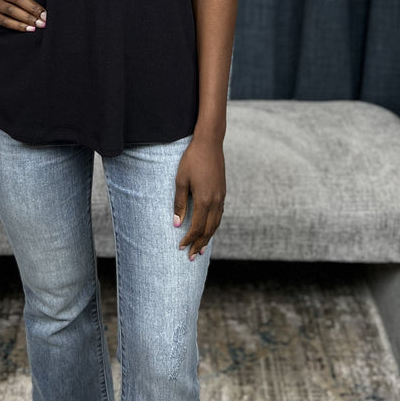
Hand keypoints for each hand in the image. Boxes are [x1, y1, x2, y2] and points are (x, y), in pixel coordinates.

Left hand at [173, 135, 224, 258]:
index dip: (188, 239)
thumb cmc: (192, 160)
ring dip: (208, 238)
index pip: (196, 227)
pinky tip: (209, 229)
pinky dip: (214, 226)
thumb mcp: (180, 180)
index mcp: (204, 200)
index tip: (180, 247)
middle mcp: (215, 201)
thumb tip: (176, 223)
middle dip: (199, 244)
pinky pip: (219, 215)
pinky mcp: (223, 192)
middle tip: (191, 257)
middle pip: (208, 230)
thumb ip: (179, 203)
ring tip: (201, 248)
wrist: (209, 143)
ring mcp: (221, 197)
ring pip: (216, 224)